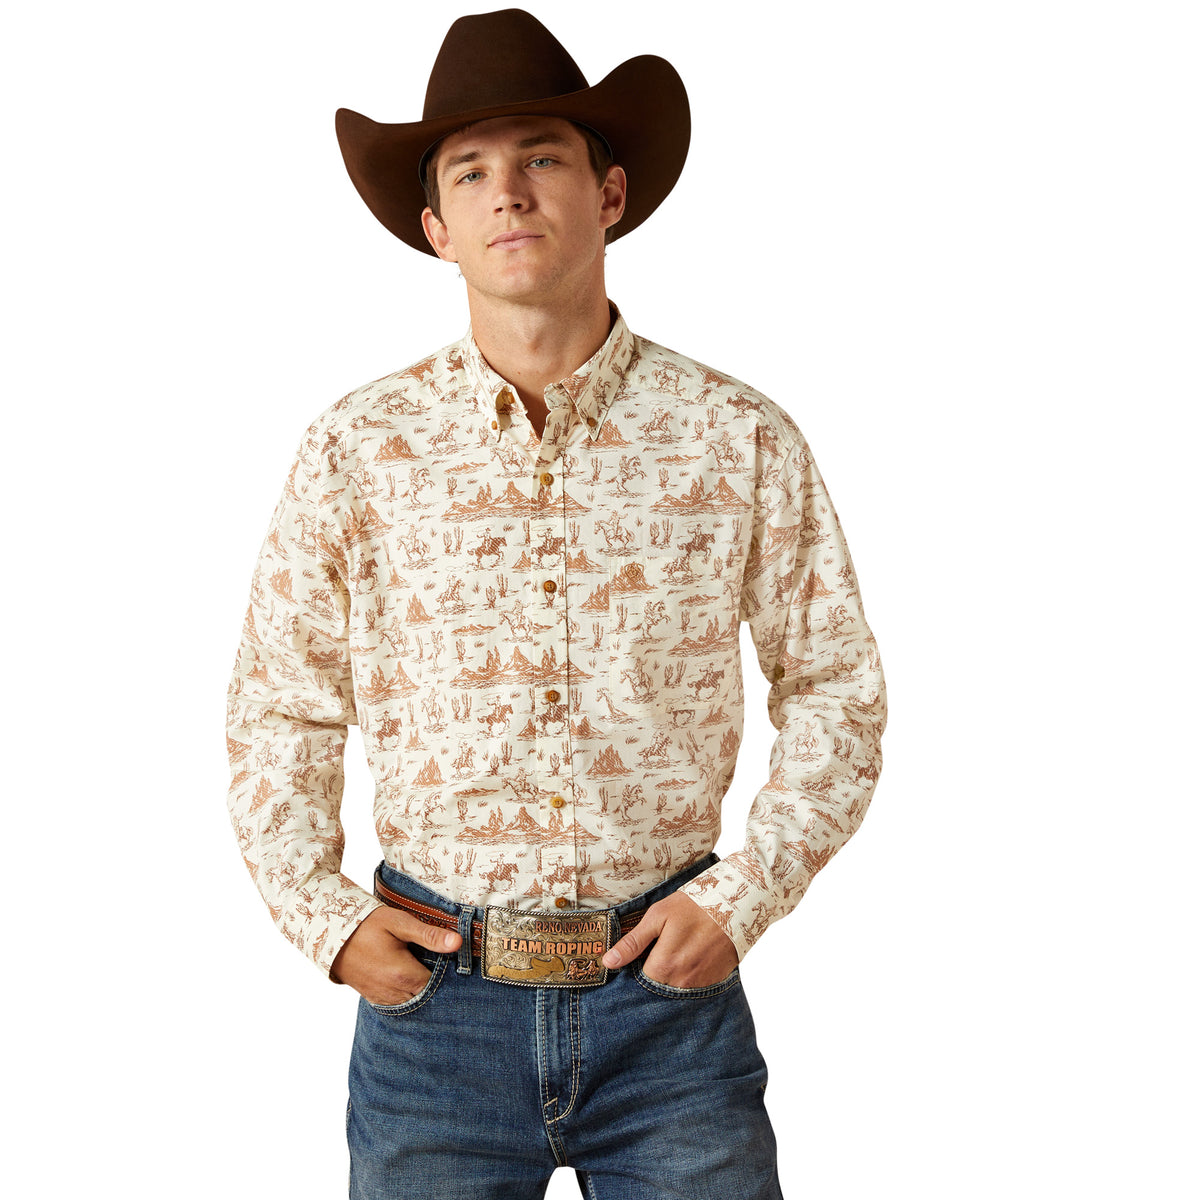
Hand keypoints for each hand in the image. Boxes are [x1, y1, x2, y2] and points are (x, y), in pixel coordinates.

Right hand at [330, 906, 461, 1005]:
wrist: (333, 935)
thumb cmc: (367, 926)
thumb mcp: (399, 923)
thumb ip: (428, 935)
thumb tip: (457, 943)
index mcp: (403, 975)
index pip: (438, 985)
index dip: (447, 974)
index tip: (450, 961)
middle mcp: (394, 992)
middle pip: (426, 996)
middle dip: (436, 983)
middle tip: (438, 964)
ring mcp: (382, 998)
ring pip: (413, 1002)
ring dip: (420, 989)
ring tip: (422, 968)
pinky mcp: (373, 998)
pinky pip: (398, 1004)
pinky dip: (406, 994)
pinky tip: (408, 978)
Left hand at [602, 891, 738, 988]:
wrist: (735, 905)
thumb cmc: (694, 906)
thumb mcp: (658, 916)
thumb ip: (633, 942)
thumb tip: (609, 962)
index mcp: (664, 965)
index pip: (638, 984)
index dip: (632, 973)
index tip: (633, 961)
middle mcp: (682, 982)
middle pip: (655, 991)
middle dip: (649, 978)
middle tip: (653, 956)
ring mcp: (700, 986)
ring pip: (673, 992)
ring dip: (667, 980)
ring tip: (671, 956)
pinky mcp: (713, 984)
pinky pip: (692, 990)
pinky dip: (685, 980)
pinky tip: (687, 962)